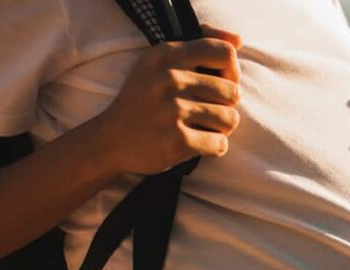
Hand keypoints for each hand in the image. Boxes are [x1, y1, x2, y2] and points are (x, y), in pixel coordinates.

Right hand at [95, 24, 243, 175]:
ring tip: (201, 128)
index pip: (225, 54)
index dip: (231, 72)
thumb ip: (199, 46)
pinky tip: (196, 144)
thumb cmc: (145, 100)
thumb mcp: (160, 63)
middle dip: (225, 107)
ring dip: (221, 129)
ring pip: (230, 119)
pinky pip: (220, 144)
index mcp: (167, 55)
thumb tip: (239, 40)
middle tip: (205, 113)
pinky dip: (214, 148)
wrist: (111, 140)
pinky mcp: (177, 140)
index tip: (220, 83)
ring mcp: (173, 110)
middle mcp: (170, 79)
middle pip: (233, 92)